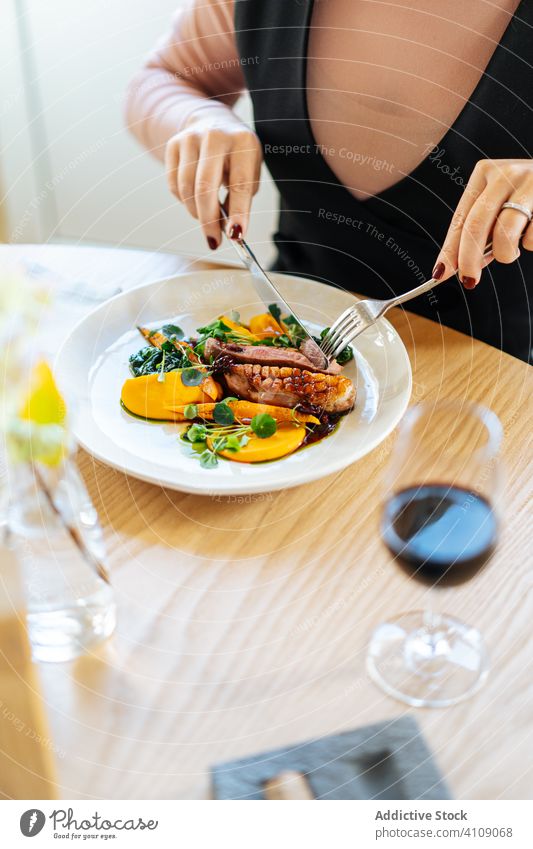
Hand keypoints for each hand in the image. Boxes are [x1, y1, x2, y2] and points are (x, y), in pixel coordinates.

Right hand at [164, 112, 262, 249]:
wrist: (213, 121)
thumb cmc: (236, 154)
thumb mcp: (249, 170)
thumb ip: (241, 198)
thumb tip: (228, 229)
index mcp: (242, 142)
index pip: (240, 184)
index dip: (238, 213)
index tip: (236, 236)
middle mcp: (215, 137)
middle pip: (205, 188)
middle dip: (209, 220)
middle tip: (213, 240)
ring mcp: (190, 138)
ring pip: (186, 190)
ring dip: (196, 212)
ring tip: (207, 218)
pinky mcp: (173, 144)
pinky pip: (174, 185)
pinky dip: (184, 201)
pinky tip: (195, 200)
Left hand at [433, 159, 532, 287]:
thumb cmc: (529, 195)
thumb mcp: (501, 204)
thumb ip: (482, 230)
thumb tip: (460, 266)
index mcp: (485, 173)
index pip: (460, 218)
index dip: (449, 249)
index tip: (441, 273)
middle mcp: (506, 173)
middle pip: (476, 225)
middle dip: (468, 259)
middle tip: (469, 280)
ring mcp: (531, 183)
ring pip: (505, 234)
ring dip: (505, 254)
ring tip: (512, 252)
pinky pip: (532, 237)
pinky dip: (530, 244)